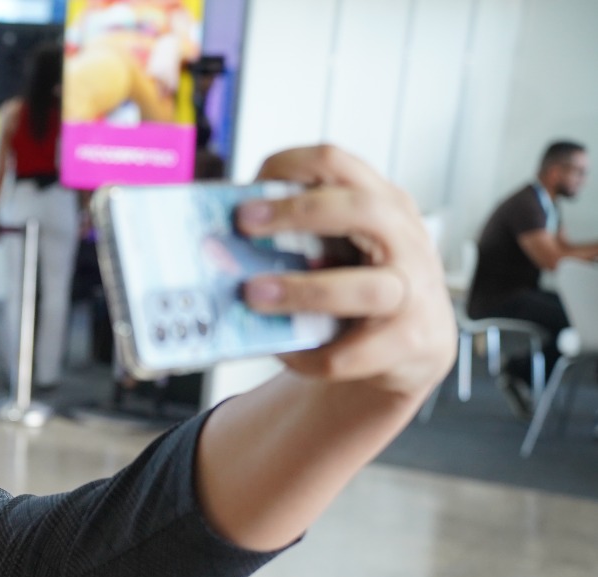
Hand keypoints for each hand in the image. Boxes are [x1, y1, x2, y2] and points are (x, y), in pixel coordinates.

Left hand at [235, 145, 454, 399]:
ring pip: (364, 288)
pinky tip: (287, 353)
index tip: (248, 186)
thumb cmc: (360, 287)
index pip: (336, 163)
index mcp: (380, 202)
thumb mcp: (340, 248)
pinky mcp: (410, 341)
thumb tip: (221, 247)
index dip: (290, 165)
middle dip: (296, 212)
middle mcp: (404, 237)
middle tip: (243, 224)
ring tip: (253, 294)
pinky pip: (352, 352)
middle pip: (360, 208)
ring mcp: (413, 290)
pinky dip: (312, 356)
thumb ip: (298, 239)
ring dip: (301, 291)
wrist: (413, 347)